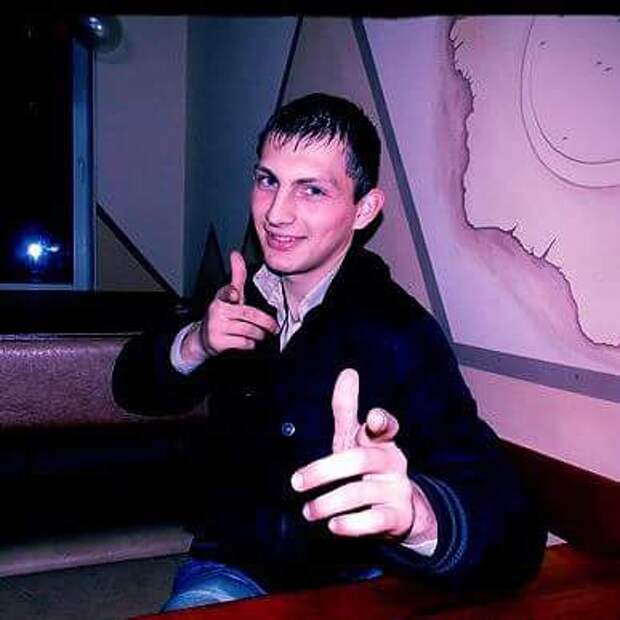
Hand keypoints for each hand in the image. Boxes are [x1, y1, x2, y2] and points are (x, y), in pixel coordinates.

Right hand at [184, 251, 278, 358]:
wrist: (204, 339)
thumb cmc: (222, 315)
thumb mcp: (229, 294)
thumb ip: (236, 276)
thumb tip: (236, 254)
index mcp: (221, 298)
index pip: (225, 293)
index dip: (230, 292)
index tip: (235, 293)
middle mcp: (216, 312)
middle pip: (247, 314)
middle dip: (265, 322)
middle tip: (273, 327)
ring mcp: (216, 327)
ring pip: (248, 330)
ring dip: (259, 334)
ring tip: (261, 334)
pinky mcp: (218, 342)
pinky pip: (243, 343)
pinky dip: (251, 344)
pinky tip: (249, 342)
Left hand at [292, 369, 435, 542]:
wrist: (399, 510)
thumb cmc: (368, 466)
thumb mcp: (356, 437)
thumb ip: (347, 408)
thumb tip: (348, 372)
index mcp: (381, 441)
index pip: (386, 426)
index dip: (382, 421)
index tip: (374, 417)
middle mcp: (393, 462)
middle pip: (361, 459)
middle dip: (325, 470)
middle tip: (295, 483)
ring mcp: (398, 490)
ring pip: (361, 493)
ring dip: (328, 503)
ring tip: (307, 511)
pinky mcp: (398, 518)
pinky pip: (374, 521)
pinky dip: (351, 525)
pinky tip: (333, 525)